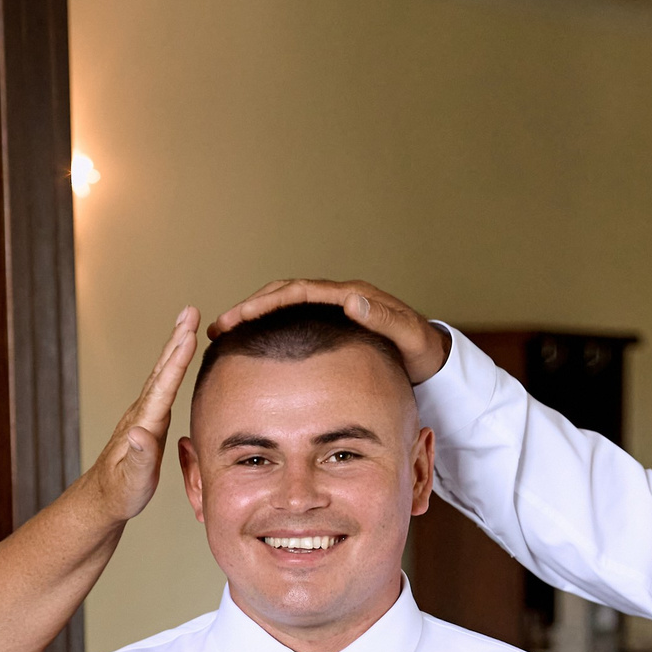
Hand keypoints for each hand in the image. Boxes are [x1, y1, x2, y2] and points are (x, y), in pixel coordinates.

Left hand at [74, 306, 199, 525]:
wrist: (104, 498)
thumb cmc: (120, 493)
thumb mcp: (131, 482)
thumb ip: (138, 458)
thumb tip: (140, 433)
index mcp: (143, 425)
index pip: (162, 389)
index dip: (176, 362)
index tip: (188, 336)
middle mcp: (142, 413)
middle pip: (162, 371)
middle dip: (176, 340)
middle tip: (189, 311)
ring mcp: (144, 413)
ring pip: (162, 373)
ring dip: (175, 345)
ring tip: (187, 321)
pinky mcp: (148, 418)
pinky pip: (164, 384)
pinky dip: (173, 364)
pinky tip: (179, 356)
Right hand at [209, 280, 450, 383]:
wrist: (433, 359)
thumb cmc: (421, 352)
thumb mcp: (408, 336)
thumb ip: (383, 318)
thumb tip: (351, 300)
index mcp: (350, 296)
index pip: (297, 292)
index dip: (265, 303)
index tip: (239, 316)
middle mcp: (339, 297)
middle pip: (283, 294)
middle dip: (249, 308)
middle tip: (219, 326)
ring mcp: (335, 310)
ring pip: (285, 307)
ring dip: (255, 316)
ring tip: (226, 333)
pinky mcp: (332, 325)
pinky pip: (294, 322)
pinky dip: (270, 328)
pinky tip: (254, 344)